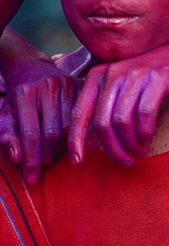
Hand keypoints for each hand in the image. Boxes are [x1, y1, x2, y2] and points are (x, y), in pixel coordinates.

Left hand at [0, 59, 78, 183]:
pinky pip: (84, 117)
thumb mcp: (5, 115)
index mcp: (25, 93)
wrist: (32, 67)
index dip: (31, 159)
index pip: (30, 134)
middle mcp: (47, 87)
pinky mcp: (82, 85)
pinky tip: (71, 141)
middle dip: (47, 155)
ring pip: (70, 127)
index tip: (31, 178)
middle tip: (43, 165)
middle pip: (53, 132)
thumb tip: (17, 157)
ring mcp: (67, 84)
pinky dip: (77, 133)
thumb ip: (7, 136)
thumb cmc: (17, 97)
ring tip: (54, 153)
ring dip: (63, 147)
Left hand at [68, 45, 168, 165]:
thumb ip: (105, 105)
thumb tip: (88, 141)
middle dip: (112, 148)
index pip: (79, 112)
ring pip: (122, 121)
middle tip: (124, 161)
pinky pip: (145, 114)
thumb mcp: (122, 85)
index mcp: (97, 75)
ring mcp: (135, 75)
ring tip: (139, 152)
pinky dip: (145, 133)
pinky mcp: (157, 79)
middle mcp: (112, 73)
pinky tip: (148, 141)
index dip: (76, 140)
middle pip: (103, 122)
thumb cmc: (152, 75)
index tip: (77, 161)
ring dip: (130, 144)